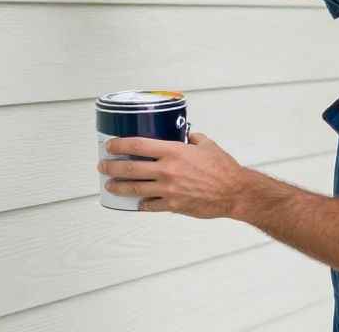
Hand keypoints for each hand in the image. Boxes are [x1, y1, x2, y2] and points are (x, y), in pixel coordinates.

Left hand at [98, 132, 249, 218]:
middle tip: (103, 166)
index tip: (110, 146)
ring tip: (110, 185)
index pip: (138, 145)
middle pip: (130, 168)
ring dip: (119, 187)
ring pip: (135, 189)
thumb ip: (192, 137)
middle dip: (112, 167)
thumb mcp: (207, 144)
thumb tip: (185, 134)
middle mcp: (167, 170)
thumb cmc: (223, 168)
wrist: (235, 192)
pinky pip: (150, 206)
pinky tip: (136, 202)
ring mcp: (168, 190)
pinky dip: (141, 204)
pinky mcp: (173, 206)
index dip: (119, 145)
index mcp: (174, 151)